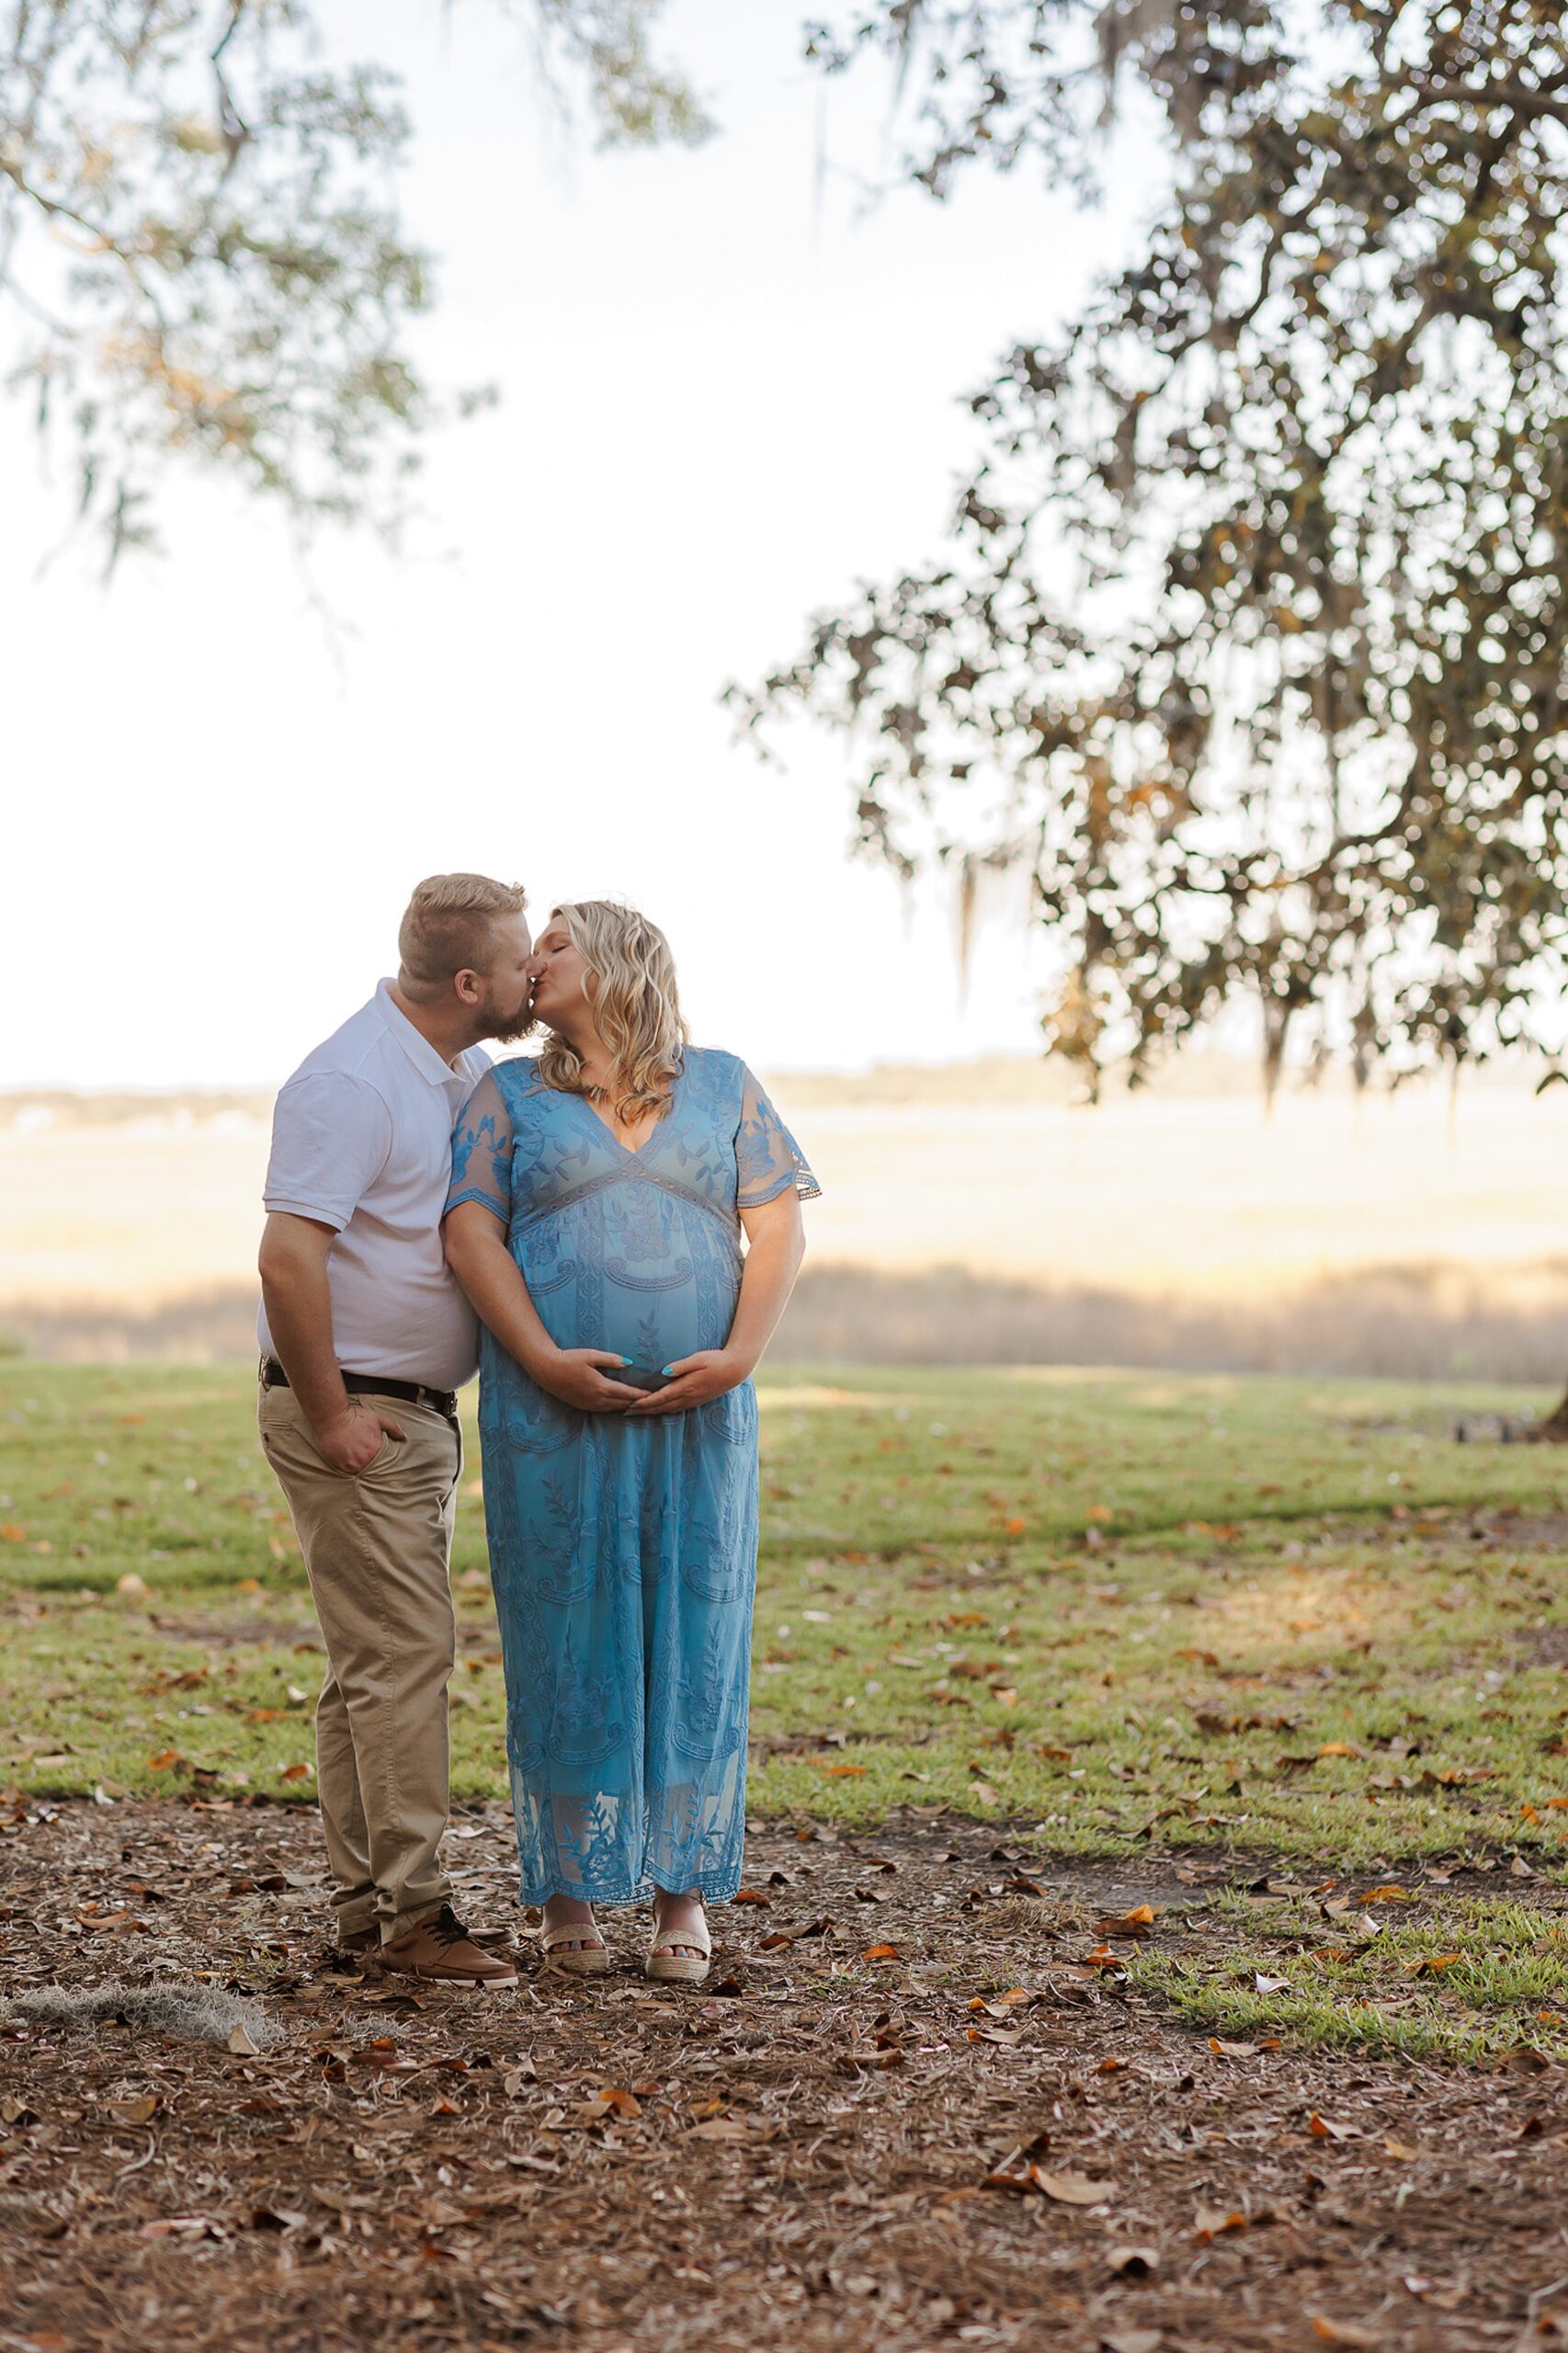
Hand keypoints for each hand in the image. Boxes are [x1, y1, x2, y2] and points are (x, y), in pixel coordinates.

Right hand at [315, 1400, 405, 1474]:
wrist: (332, 1419)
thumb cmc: (354, 1417)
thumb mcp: (377, 1419)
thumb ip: (392, 1427)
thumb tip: (403, 1436)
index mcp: (376, 1450)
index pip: (385, 1463)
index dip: (383, 1462)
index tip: (382, 1461)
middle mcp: (366, 1460)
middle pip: (373, 1469)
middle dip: (373, 1466)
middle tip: (368, 1461)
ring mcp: (353, 1465)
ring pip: (361, 1472)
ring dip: (362, 1469)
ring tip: (359, 1463)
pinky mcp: (341, 1467)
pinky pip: (349, 1474)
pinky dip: (351, 1470)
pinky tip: (351, 1463)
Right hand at [530, 1348, 644, 1411]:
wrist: (547, 1370)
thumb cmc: (569, 1359)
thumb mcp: (591, 1355)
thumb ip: (611, 1359)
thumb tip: (629, 1362)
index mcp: (601, 1387)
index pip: (627, 1393)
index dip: (641, 1395)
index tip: (653, 1394)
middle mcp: (597, 1399)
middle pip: (623, 1403)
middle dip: (637, 1403)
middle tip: (651, 1401)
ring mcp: (589, 1405)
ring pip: (614, 1408)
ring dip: (626, 1406)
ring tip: (639, 1404)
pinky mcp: (583, 1406)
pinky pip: (604, 1409)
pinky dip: (615, 1407)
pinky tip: (619, 1404)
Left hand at [625, 1349, 750, 1414]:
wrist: (736, 1369)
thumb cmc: (717, 1360)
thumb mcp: (699, 1359)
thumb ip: (681, 1366)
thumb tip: (663, 1372)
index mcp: (686, 1387)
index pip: (660, 1397)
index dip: (644, 1402)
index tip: (630, 1404)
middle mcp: (688, 1397)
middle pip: (660, 1407)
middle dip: (642, 1411)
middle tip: (625, 1412)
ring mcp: (693, 1401)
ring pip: (667, 1410)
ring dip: (651, 1412)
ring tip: (636, 1413)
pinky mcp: (696, 1400)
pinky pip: (675, 1409)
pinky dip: (663, 1410)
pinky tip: (657, 1410)